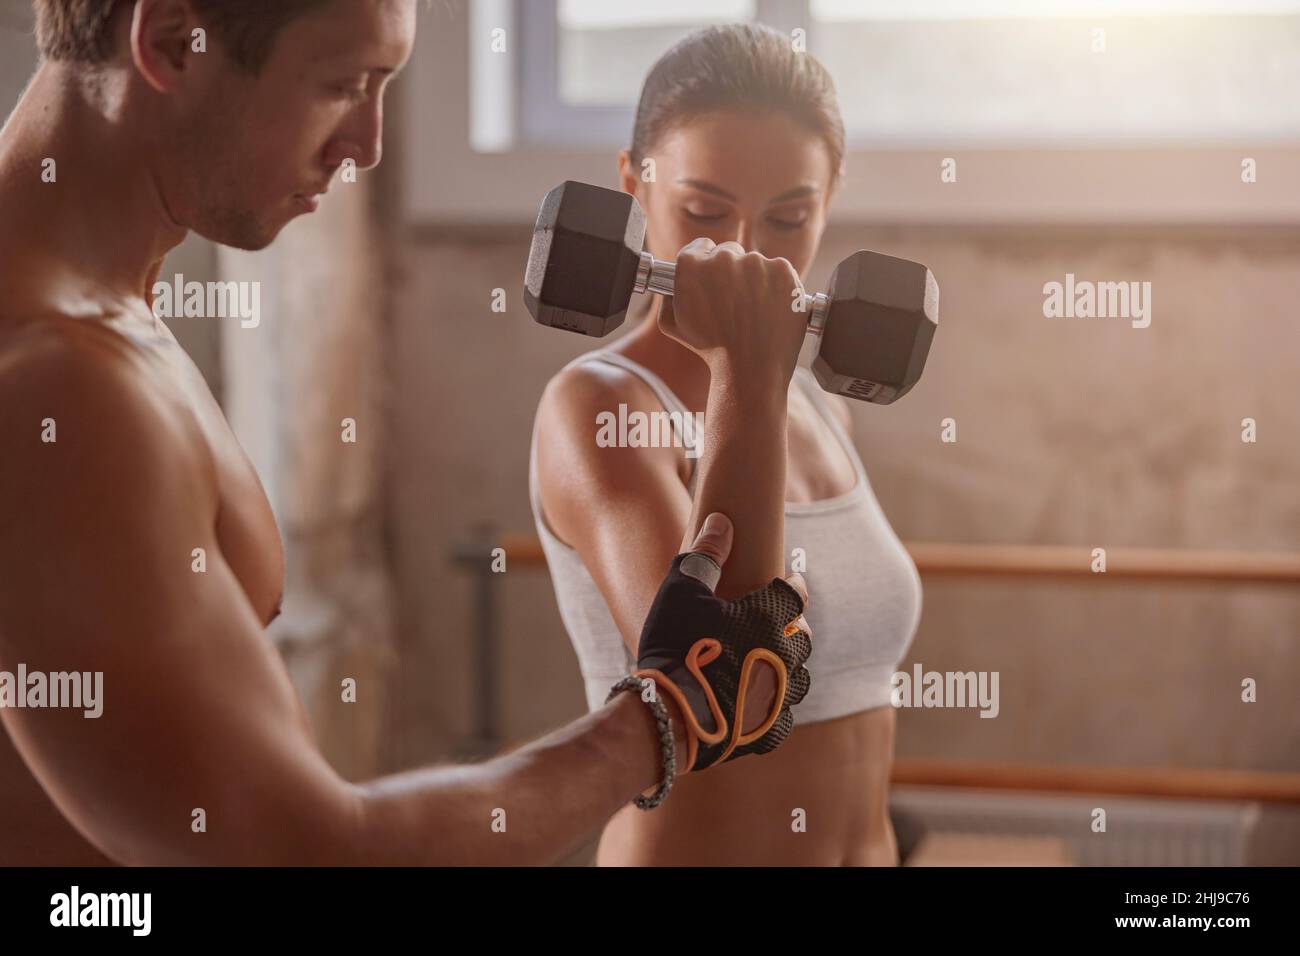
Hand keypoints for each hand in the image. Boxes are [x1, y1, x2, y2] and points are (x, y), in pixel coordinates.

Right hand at [634, 513, 812, 772]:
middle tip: (782, 622)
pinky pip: (783, 716)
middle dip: (794, 626)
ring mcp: (779, 695)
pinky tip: (764, 702)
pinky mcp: (768, 729)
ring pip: (800, 677)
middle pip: (802, 636)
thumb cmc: (675, 647)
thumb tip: (721, 522)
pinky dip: (777, 706)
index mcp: (768, 619)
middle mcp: (783, 656)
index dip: (793, 583)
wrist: (669, 715)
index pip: (794, 593)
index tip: (791, 580)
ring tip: (775, 662)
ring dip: (790, 666)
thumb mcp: (682, 591)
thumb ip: (705, 555)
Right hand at [658, 239, 808, 390]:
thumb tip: (673, 284)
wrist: (750, 367)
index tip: (713, 276)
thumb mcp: (672, 325)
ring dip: (754, 279)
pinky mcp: (782, 270)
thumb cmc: (711, 350)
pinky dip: (777, 285)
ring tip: (754, 311)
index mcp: (692, 266)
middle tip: (734, 299)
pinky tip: (770, 308)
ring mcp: (755, 262)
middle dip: (730, 270)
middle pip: (728, 251)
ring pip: (754, 262)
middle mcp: (723, 257)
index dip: (705, 261)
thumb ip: (668, 296)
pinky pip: (778, 269)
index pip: (700, 247)